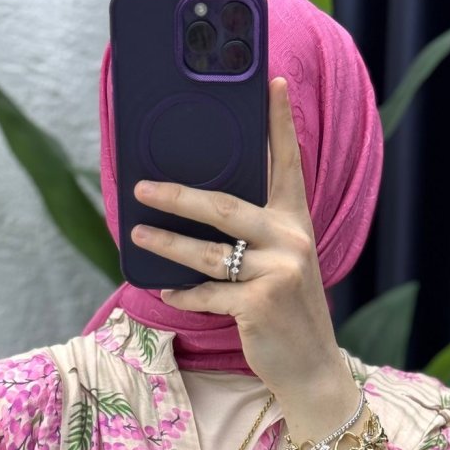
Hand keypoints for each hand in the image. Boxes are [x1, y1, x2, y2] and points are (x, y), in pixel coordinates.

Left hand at [130, 76, 357, 427]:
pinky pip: (206, 293)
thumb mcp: (284, 266)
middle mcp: (290, 242)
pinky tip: (168, 290)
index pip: (287, 164)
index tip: (272, 82)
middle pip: (224, 206)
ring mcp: (276, 274)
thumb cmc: (289, 313)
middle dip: (178, 196)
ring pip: (207, 252)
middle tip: (143, 187)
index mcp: (296, 224)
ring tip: (137, 236)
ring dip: (166, 244)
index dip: (279, 122)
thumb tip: (203, 212)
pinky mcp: (259, 305)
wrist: (312, 368)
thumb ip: (258, 237)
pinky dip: (184, 294)